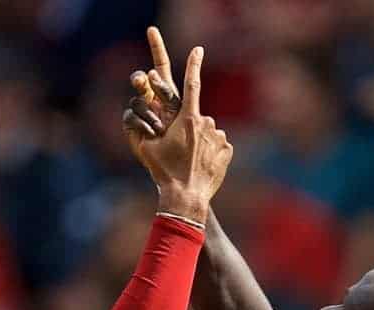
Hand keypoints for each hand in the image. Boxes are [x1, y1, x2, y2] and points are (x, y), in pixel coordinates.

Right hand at [124, 38, 231, 223]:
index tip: (198, 49)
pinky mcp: (227, 151)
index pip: (191, 85)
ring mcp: (219, 137)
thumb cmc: (164, 171)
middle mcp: (206, 124)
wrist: (186, 197)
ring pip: (207, 133)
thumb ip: (148, 128)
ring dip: (199, 142)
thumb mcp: (147, 148)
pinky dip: (210, 153)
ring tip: (189, 162)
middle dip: (187, 129)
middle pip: (195, 118)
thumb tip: (146, 119)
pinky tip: (201, 167)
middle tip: (179, 152)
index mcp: (187, 119)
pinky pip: (217, 146)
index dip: (193, 65)